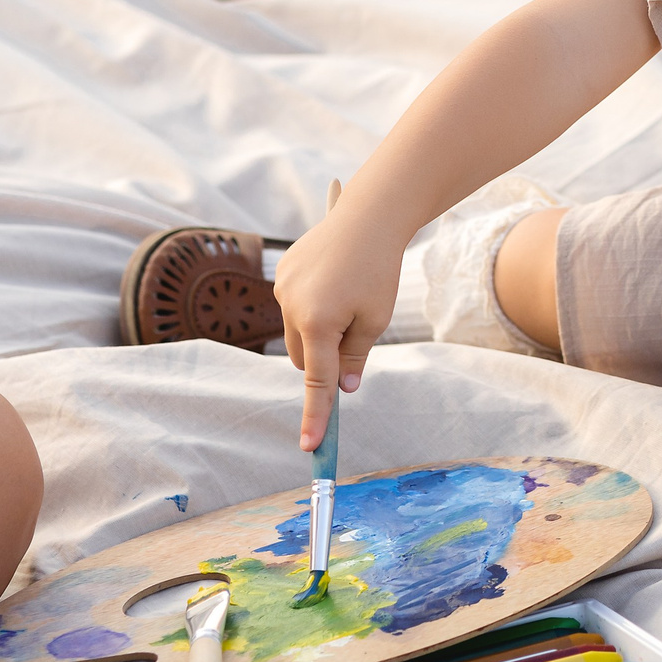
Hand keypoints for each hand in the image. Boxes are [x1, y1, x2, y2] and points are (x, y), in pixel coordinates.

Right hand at [272, 202, 404, 449]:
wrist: (370, 215)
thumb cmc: (379, 269)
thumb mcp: (375, 319)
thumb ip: (354, 357)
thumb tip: (341, 388)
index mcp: (317, 323)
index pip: (316, 382)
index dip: (315, 416)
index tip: (310, 446)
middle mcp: (291, 307)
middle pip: (306, 358)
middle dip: (326, 359)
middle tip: (357, 332)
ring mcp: (283, 288)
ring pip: (299, 332)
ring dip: (320, 331)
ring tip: (350, 295)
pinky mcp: (283, 273)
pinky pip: (295, 305)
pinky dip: (313, 306)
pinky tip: (337, 278)